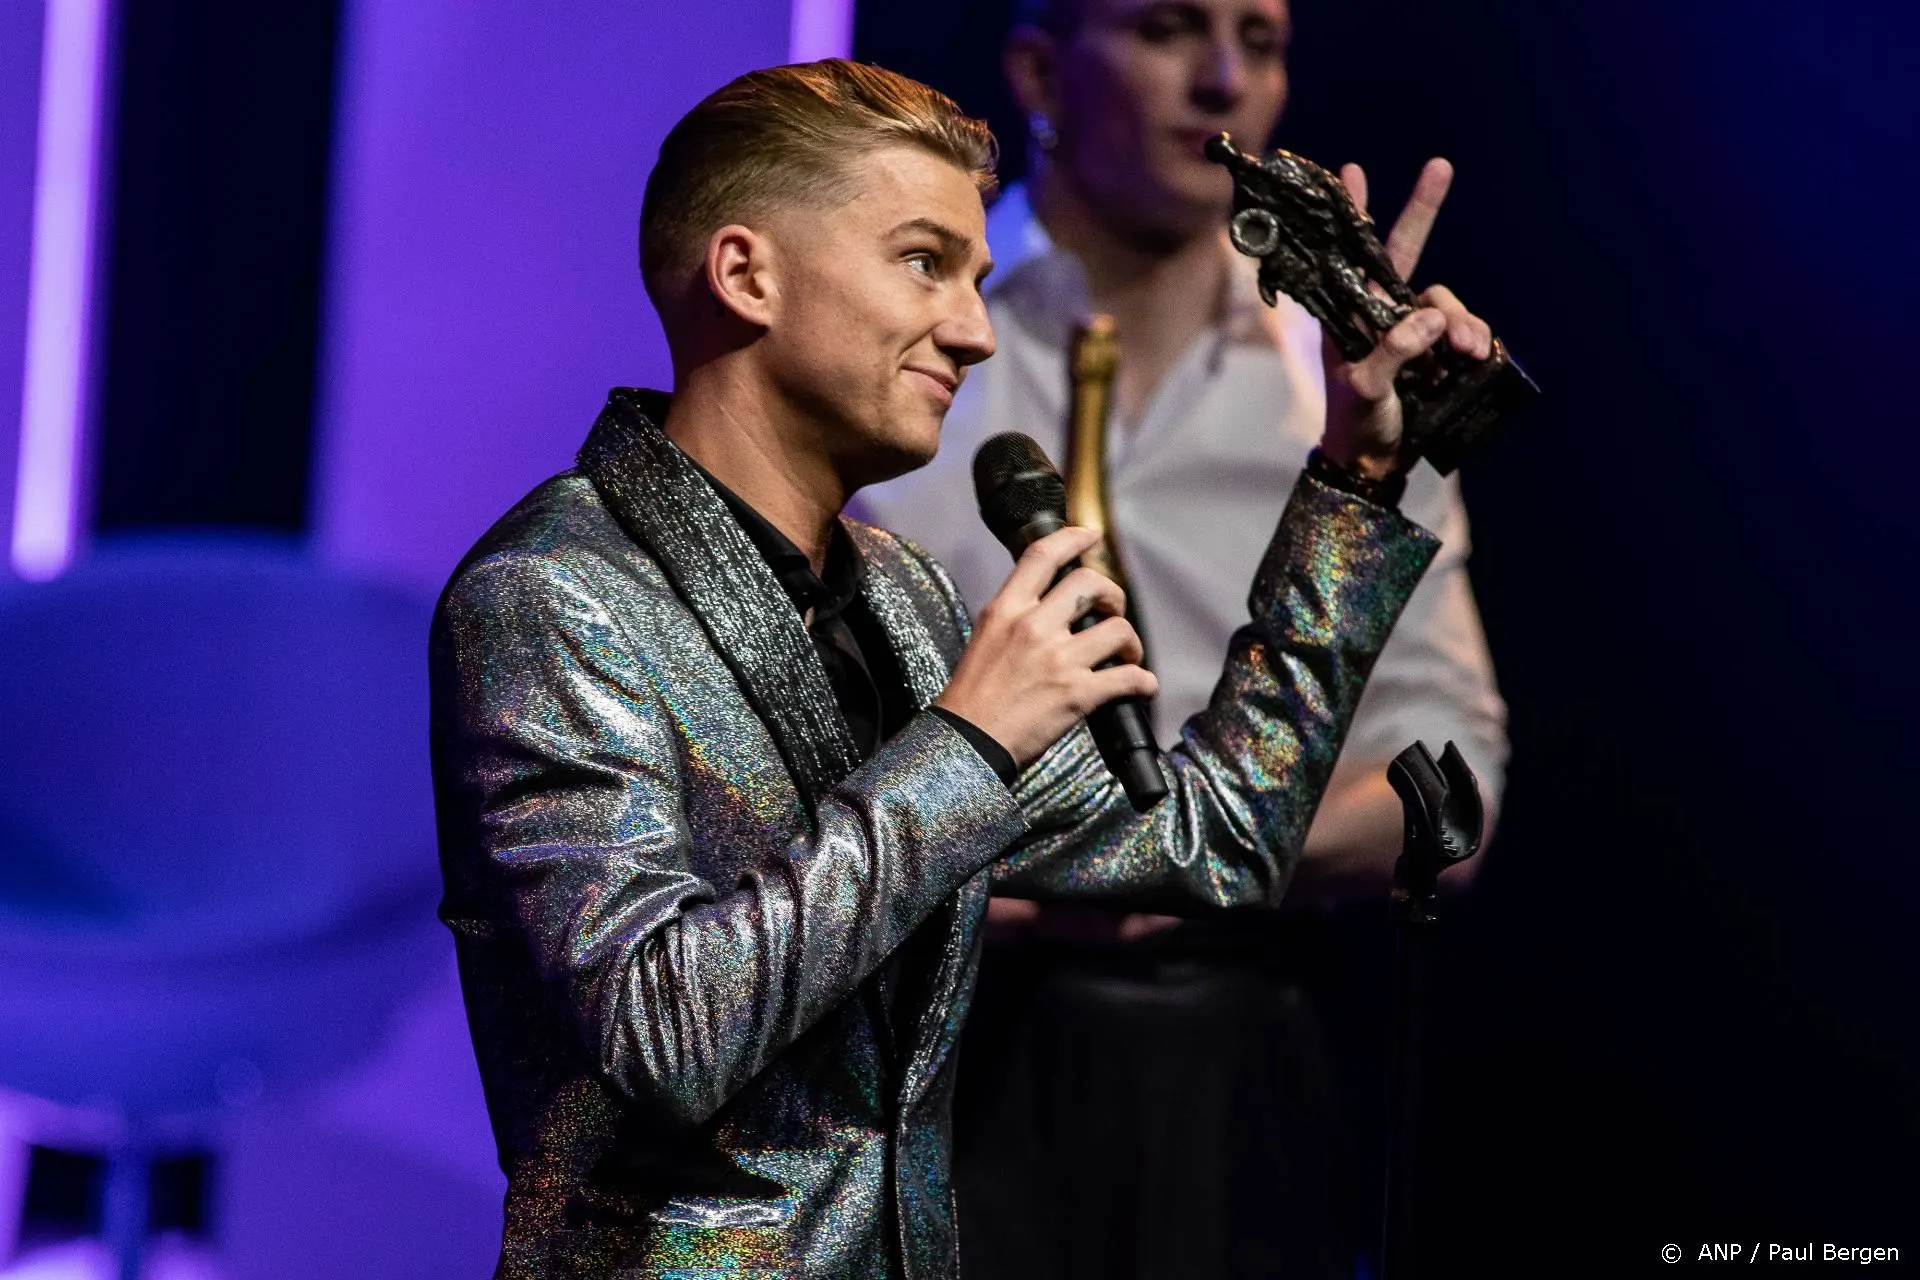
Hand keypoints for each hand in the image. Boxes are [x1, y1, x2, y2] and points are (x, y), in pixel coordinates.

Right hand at [935, 526, 1157, 768]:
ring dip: (1131, 642)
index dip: (1073, 538)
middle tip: (1112, 613)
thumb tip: (1049, 607)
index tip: (1091, 536)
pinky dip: (1144, 682)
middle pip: (1091, 584)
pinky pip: (1129, 678)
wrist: (965, 744)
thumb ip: (1015, 618)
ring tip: (1126, 655)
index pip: (1043, 556)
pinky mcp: (1077, 694)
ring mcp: (1057, 659)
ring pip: (1118, 630)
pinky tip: (1142, 686)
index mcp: (1006, 610)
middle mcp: (1033, 626)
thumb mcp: (984, 639)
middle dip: (1113, 596)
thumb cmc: (972, 698)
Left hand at [1320, 159, 1493, 477]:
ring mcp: (1414, 329)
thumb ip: (1392, 354)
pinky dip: (1476, 337)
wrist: (1376, 460)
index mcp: (1352, 313)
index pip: (1353, 257)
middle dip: (1423, 208)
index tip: (1352, 171)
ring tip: (1469, 351)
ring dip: (1463, 319)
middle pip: (1407, 252)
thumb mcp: (1366, 390)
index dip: (1356, 215)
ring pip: (1445, 302)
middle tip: (1439, 166)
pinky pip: (1465, 330)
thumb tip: (1430, 321)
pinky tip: (1480, 354)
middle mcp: (1383, 312)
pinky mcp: (1440, 351)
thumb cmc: (1356, 422)